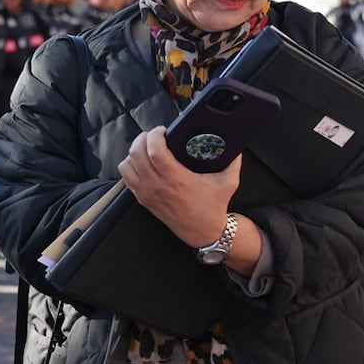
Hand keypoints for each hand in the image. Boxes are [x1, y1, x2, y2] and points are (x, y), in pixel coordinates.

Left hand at [118, 126, 239, 248]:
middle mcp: (158, 186)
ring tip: (146, 148)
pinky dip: (130, 167)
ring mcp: (148, 194)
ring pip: (126, 165)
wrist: (204, 232)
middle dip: (143, 139)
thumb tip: (236, 145)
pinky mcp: (144, 200)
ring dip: (134, 152)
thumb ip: (234, 161)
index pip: (154, 150)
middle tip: (154, 136)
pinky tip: (142, 163)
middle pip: (136, 154)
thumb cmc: (213, 208)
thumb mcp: (228, 182)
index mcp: (176, 179)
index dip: (155, 135)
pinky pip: (127, 178)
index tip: (163, 130)